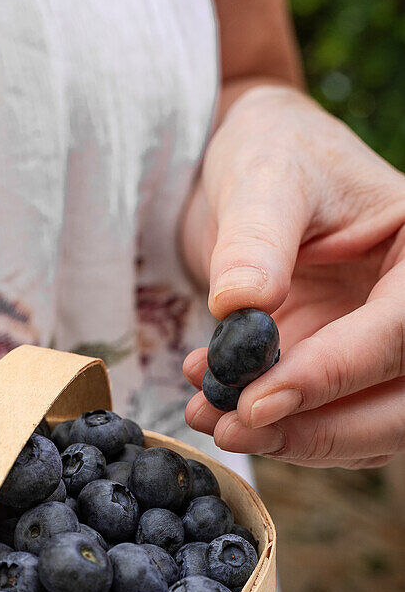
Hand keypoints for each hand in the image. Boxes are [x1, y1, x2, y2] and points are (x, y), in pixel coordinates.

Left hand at [181, 84, 404, 467]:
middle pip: (400, 404)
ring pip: (367, 430)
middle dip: (317, 429)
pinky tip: (212, 400)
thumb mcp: (265, 178)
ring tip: (207, 414)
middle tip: (231, 427)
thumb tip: (241, 306)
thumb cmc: (273, 153)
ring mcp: (380, 348)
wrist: (249, 172)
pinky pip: (321, 423)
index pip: (399, 333)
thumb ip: (255, 240)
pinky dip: (271, 428)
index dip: (332, 375)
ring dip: (288, 438)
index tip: (257, 401)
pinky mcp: (339, 373)